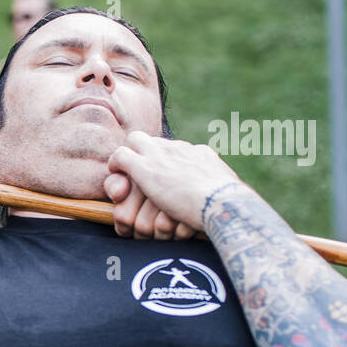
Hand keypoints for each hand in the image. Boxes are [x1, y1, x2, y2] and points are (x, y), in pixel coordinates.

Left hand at [107, 131, 255, 234]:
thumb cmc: (230, 206)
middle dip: (146, 153)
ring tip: (124, 173)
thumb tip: (229, 200)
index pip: (177, 150)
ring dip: (130, 158)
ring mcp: (162, 155)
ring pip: (136, 141)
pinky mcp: (145, 167)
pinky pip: (121, 156)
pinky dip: (116, 165)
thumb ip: (220, 192)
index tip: (164, 174)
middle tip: (141, 171)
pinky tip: (116, 175)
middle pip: (156, 140)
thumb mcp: (228, 194)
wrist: (222, 203)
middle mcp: (180, 149)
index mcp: (201, 155)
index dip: (166, 160)